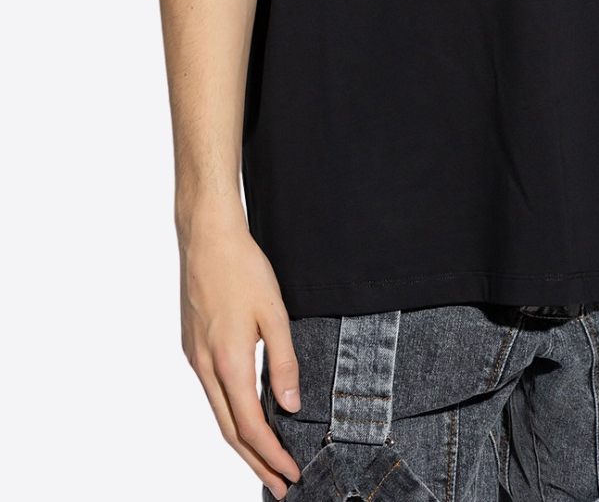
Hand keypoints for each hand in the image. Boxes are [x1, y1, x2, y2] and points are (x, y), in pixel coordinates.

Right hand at [179, 204, 303, 498]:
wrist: (207, 237)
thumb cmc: (243, 268)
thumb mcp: (274, 313)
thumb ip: (283, 362)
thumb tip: (291, 405)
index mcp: (228, 362)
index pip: (250, 427)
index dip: (271, 456)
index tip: (291, 474)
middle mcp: (205, 367)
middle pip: (229, 431)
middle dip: (255, 462)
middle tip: (280, 484)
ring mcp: (194, 358)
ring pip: (217, 414)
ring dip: (242, 441)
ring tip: (265, 460)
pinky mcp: (192, 346)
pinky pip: (212, 392)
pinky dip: (229, 414)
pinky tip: (245, 415)